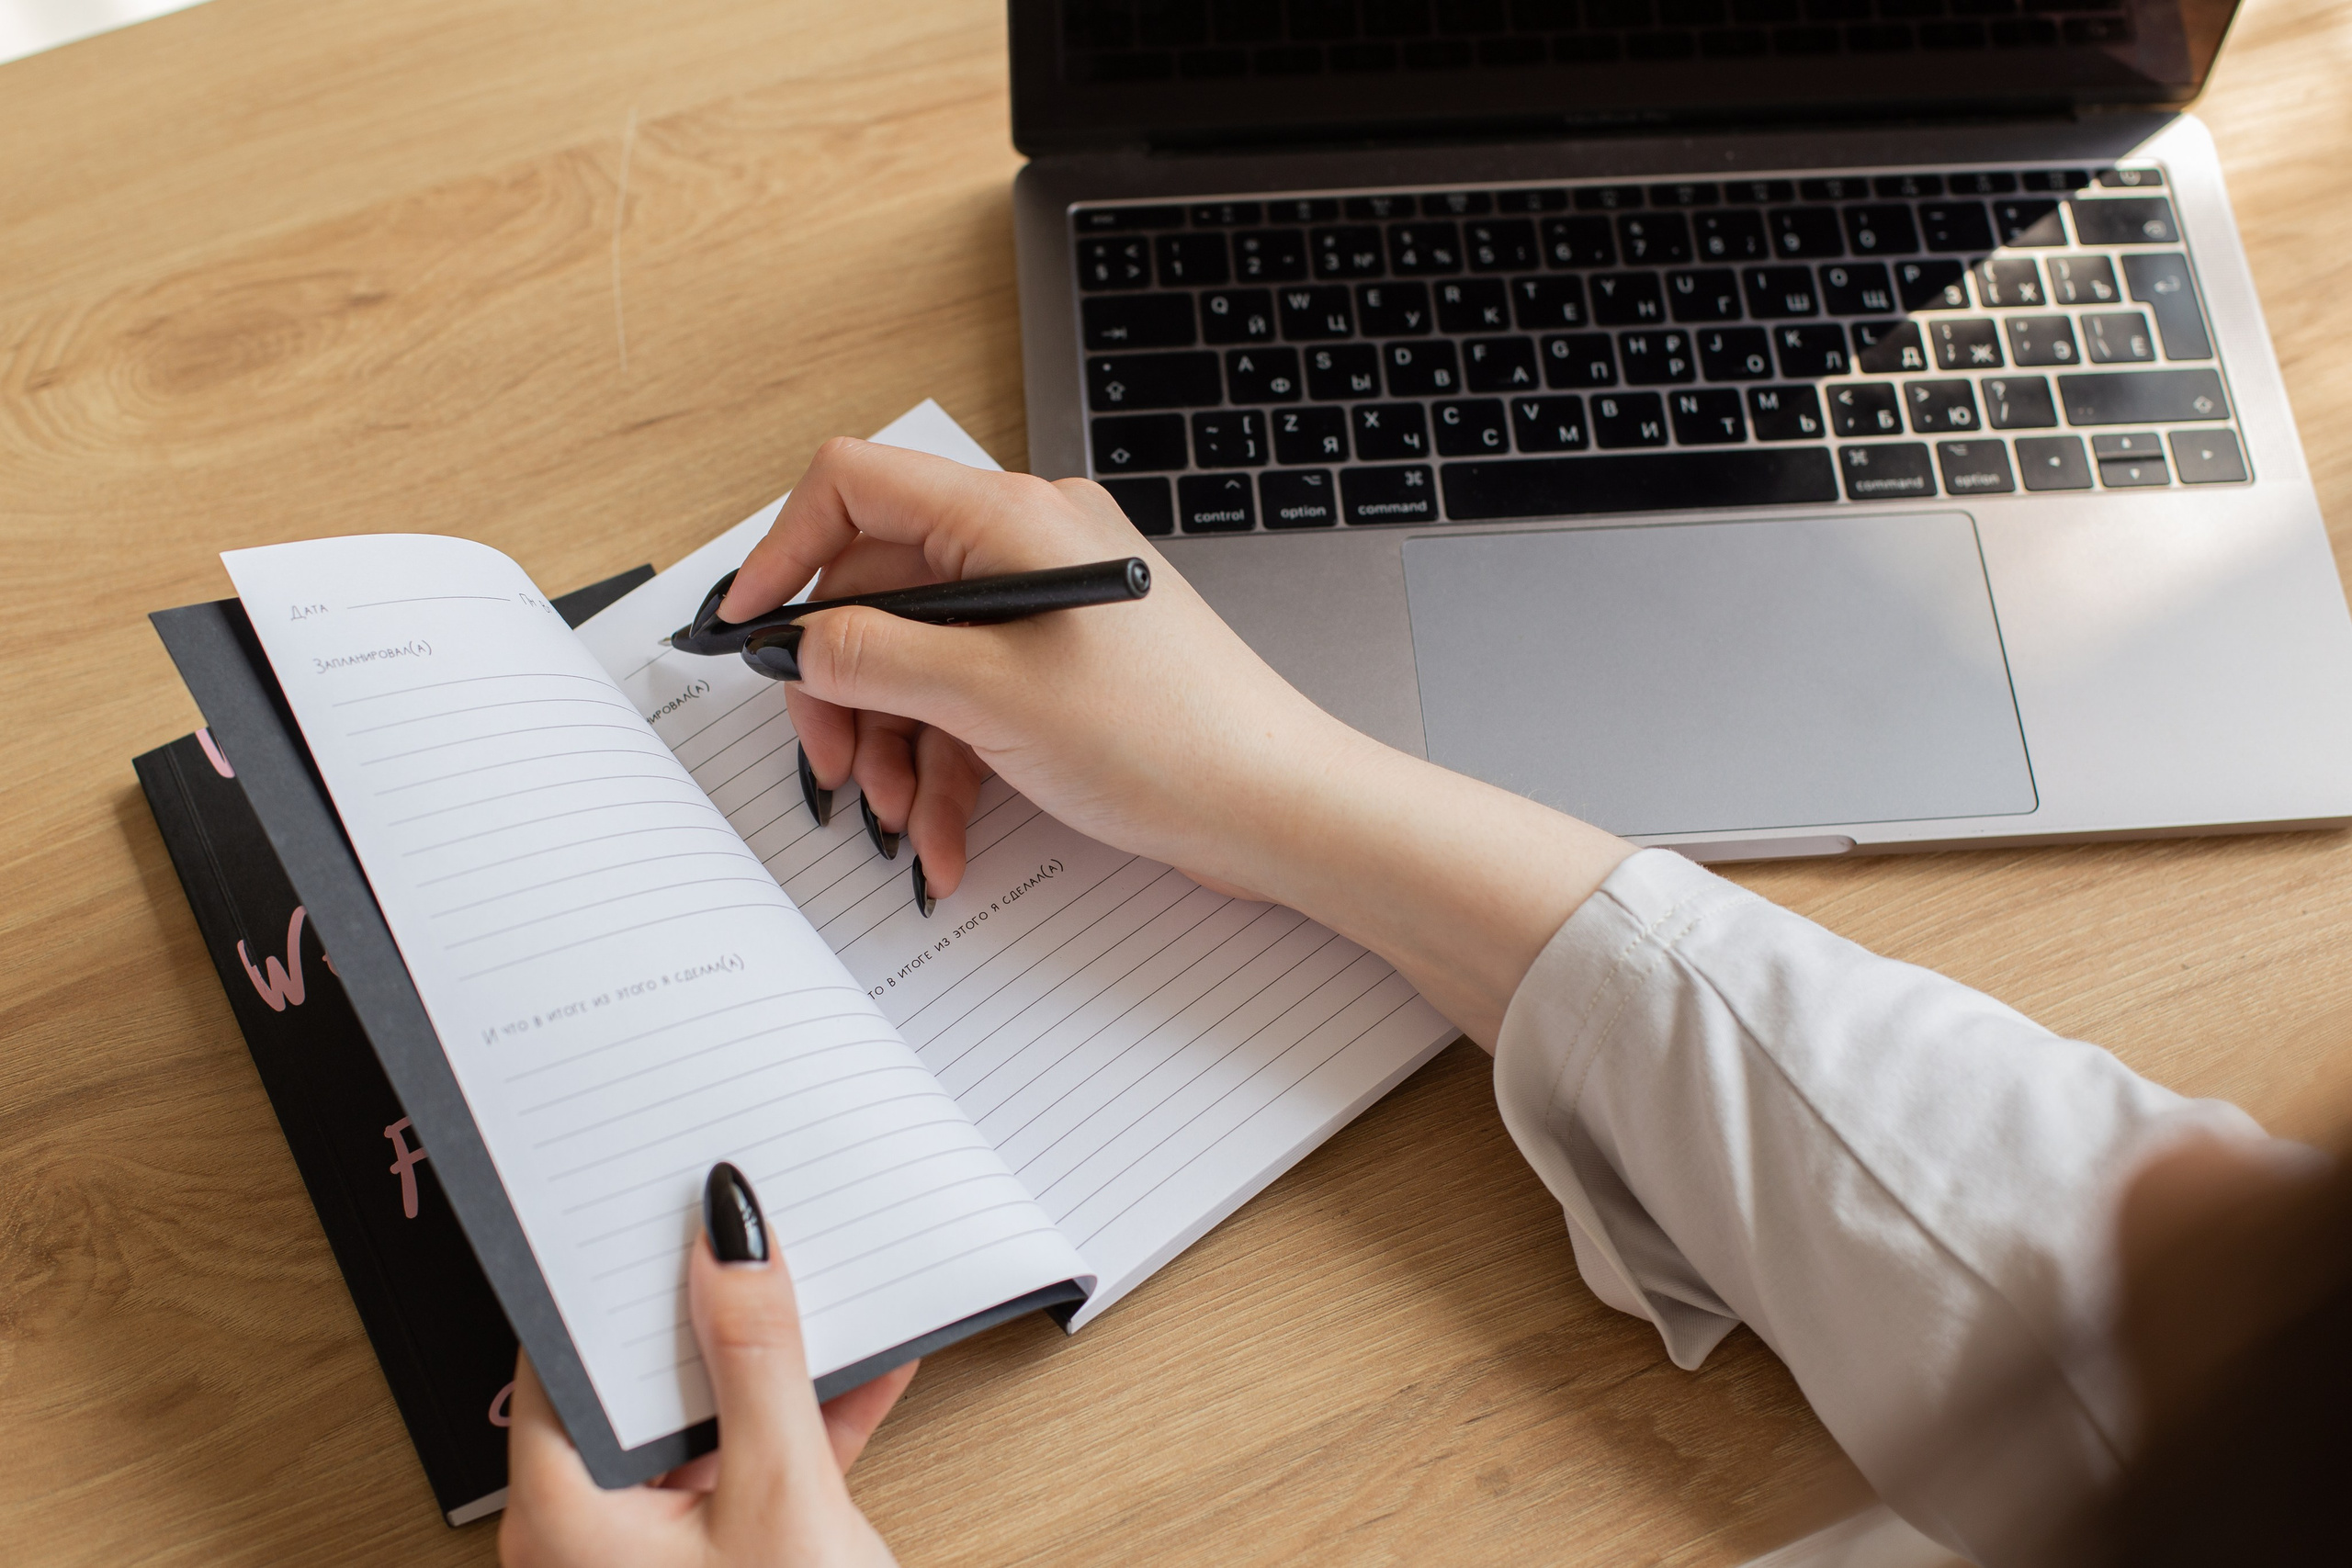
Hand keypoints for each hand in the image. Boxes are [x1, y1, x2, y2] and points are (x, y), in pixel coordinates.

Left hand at [500, 1234, 910, 1567]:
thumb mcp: (778, 1493)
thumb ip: (757, 1363)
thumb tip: (729, 1248)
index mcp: (563, 1518)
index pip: (567, 1357)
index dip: (615, 1274)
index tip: (664, 1206)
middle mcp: (593, 1533)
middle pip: (642, 1381)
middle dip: (708, 1304)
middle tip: (748, 1225)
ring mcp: (663, 1549)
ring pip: (710, 1417)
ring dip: (773, 1358)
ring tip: (819, 1276)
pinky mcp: (729, 1557)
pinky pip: (759, 1463)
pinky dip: (811, 1416)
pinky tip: (868, 1360)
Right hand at [719, 438, 1351, 904]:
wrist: (1278, 808)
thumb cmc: (1168, 737)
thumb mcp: (988, 697)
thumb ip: (872, 656)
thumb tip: (794, 640)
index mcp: (1008, 517)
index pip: (854, 487)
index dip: (785, 553)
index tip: (749, 633)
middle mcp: (1025, 546)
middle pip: (877, 593)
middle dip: (845, 690)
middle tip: (834, 767)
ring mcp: (1045, 612)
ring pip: (919, 662)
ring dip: (896, 749)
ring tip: (901, 823)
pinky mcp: (1062, 673)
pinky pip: (970, 704)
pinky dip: (948, 772)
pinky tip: (945, 842)